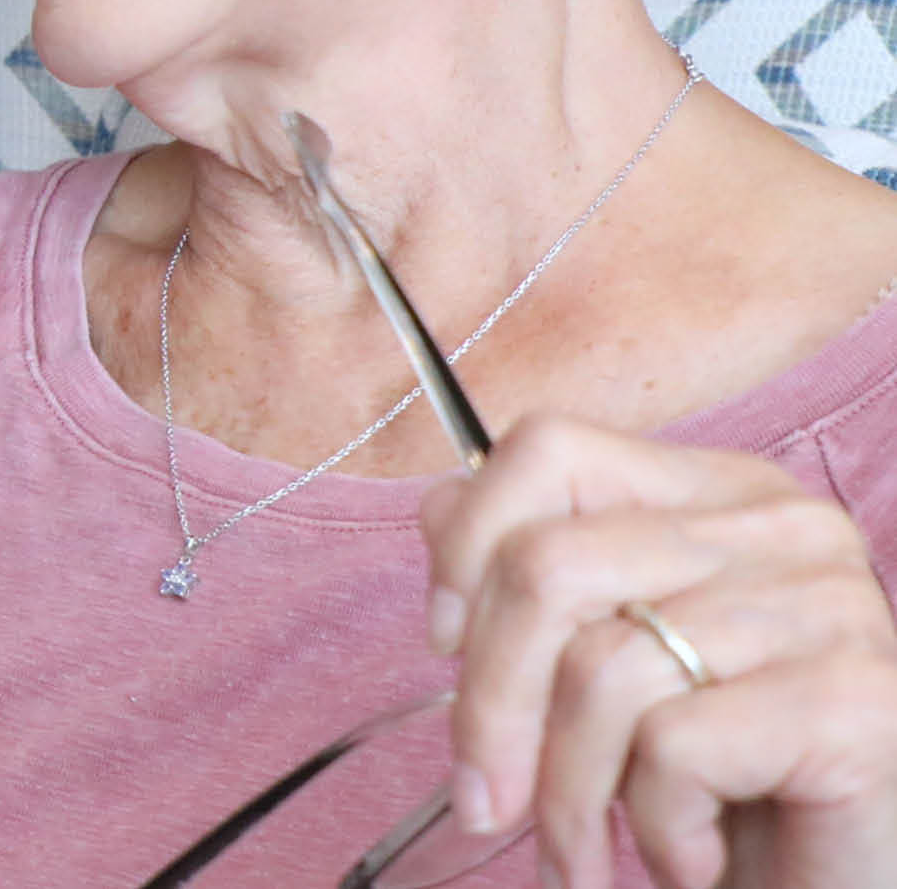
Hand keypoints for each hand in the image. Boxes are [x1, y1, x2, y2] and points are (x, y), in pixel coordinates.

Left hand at [422, 413, 896, 887]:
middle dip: (490, 702)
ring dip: (570, 794)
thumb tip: (441, 515)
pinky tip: (692, 856)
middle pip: (549, 565)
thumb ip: (539, 577)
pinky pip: (676, 748)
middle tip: (485, 801)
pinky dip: (659, 828)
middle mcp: (783, 525)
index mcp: (717, 490)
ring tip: (585, 855)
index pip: (549, 449)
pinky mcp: (854, 702)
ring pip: (602, 669)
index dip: (466, 547)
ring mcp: (829, 605)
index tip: (442, 646)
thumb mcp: (619, 662)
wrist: (843, 887)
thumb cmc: (723, 780)